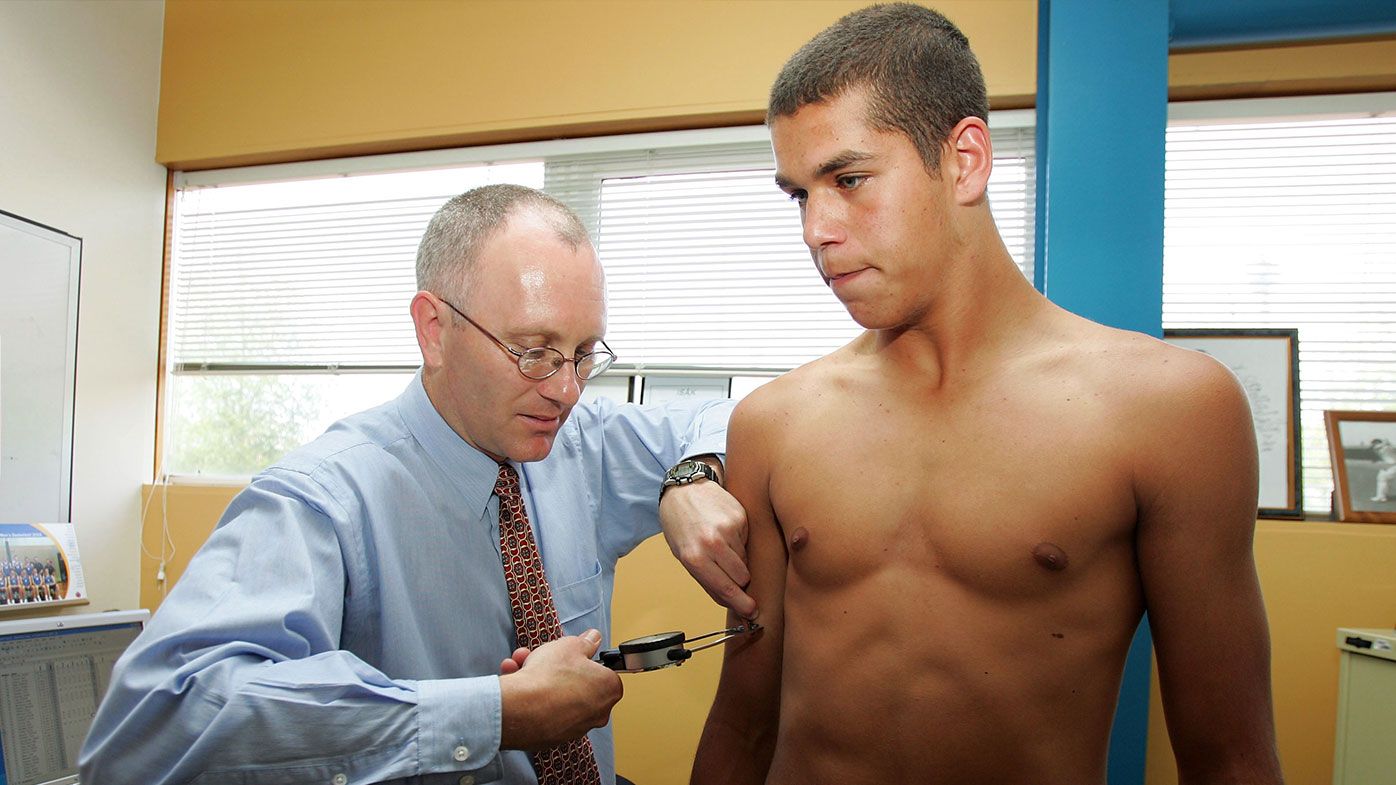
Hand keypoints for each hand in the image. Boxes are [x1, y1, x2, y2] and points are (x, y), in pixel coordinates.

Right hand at [499, 629, 622, 750]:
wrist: (521, 709)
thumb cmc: (549, 678)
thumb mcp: (570, 645)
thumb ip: (585, 642)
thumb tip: (592, 639)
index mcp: (608, 689)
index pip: (602, 671)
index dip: (584, 659)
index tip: (572, 654)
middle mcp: (597, 713)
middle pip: (576, 683)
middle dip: (555, 667)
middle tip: (543, 657)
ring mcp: (574, 728)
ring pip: (557, 697)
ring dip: (539, 679)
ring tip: (521, 664)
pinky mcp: (552, 738)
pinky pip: (543, 712)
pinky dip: (532, 699)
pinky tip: (516, 682)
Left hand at [660, 478, 756, 618]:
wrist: (685, 488)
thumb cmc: (680, 523)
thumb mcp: (683, 555)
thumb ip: (707, 579)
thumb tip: (731, 600)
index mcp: (694, 558)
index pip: (725, 589)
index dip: (740, 604)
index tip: (751, 612)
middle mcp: (712, 544)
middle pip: (741, 578)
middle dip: (738, 580)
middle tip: (729, 572)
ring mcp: (728, 530)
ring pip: (745, 560)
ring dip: (737, 559)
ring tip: (721, 545)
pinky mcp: (740, 518)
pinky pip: (747, 541)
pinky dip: (739, 541)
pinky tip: (725, 531)